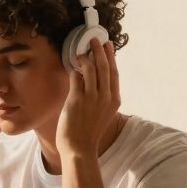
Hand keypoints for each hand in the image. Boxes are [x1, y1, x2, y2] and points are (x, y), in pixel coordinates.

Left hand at [58, 38, 121, 155]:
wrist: (80, 148)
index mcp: (114, 100)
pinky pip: (76, 78)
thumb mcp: (102, 114)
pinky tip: (72, 67)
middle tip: (94, 40)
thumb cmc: (88, 132)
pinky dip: (74, 70)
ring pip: (90, 69)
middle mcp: (106, 97)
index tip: (108, 46)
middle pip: (104, 67)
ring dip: (85, 58)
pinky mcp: (77, 99)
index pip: (114, 73)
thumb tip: (93, 80)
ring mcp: (92, 98)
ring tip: (80, 53)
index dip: (111, 58)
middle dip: (99, 51)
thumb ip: (102, 97)